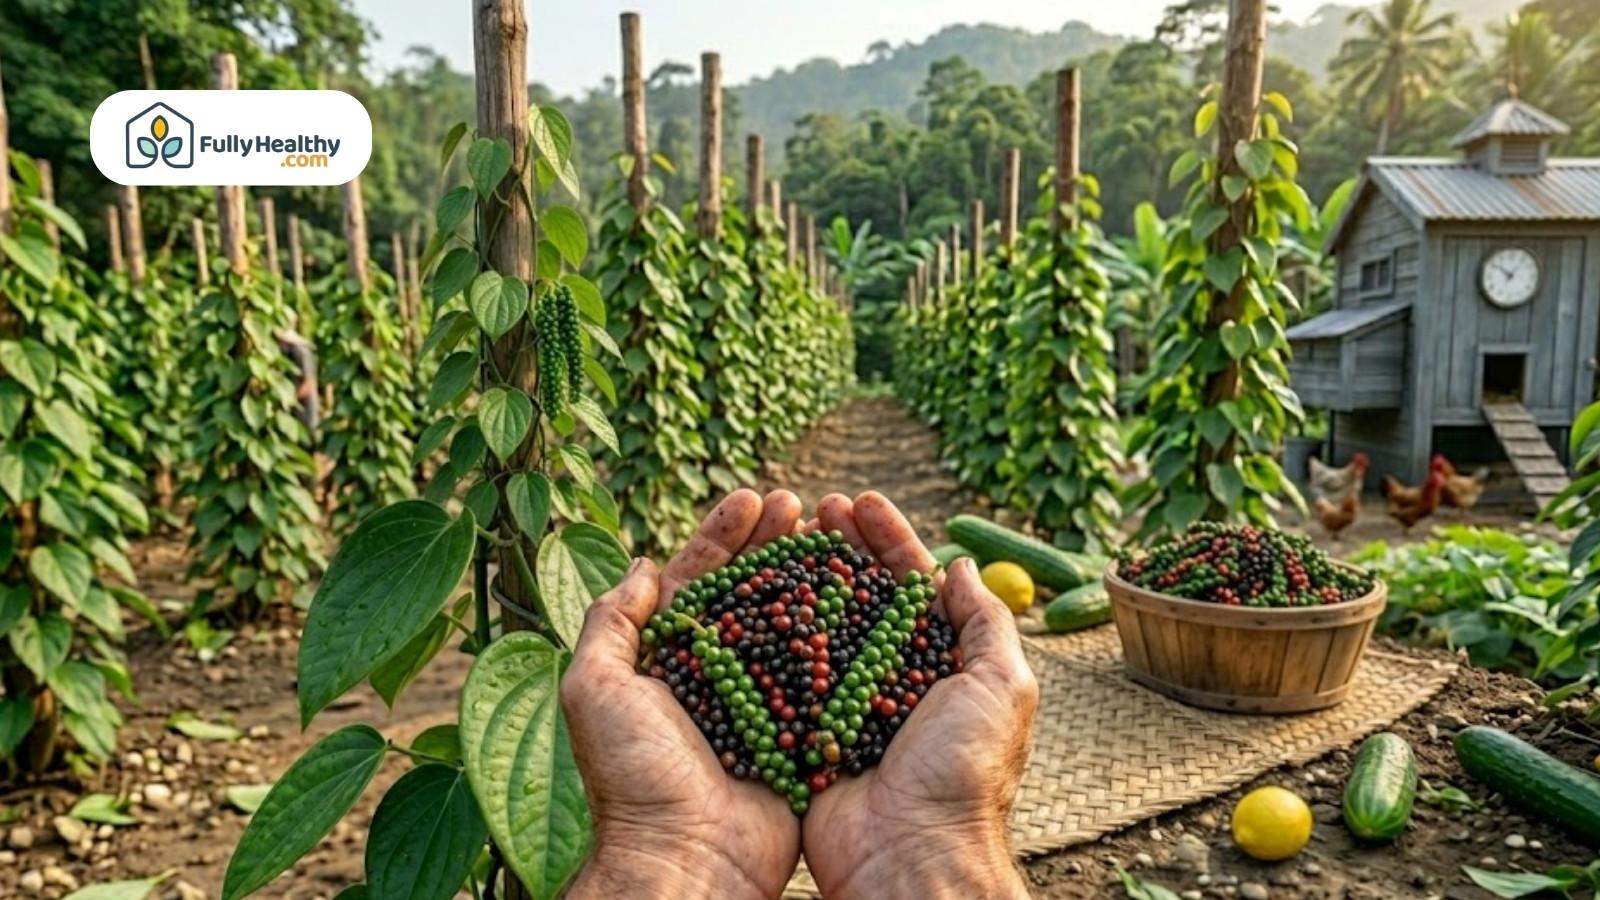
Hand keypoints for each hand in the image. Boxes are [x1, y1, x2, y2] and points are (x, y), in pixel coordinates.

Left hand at [562, 489, 804, 898]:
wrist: (686, 858)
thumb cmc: (633, 776)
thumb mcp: (593, 689)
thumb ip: (610, 622)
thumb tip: (640, 564)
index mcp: (663, 660)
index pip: (695, 580)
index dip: (723, 535)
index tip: (754, 496)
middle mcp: (710, 675)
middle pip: (746, 592)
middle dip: (771, 543)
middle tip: (801, 504)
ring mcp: (755, 701)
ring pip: (785, 624)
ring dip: (807, 577)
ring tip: (833, 536)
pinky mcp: (793, 730)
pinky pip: (817, 674)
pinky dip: (835, 635)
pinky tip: (857, 599)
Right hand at [801, 492, 1037, 899]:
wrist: (912, 855)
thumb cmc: (963, 773)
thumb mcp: (1001, 688)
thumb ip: (984, 623)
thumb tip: (959, 566)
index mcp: (940, 665)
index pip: (911, 586)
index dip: (889, 540)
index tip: (861, 501)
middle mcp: (891, 679)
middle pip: (860, 596)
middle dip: (838, 547)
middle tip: (813, 507)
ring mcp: (846, 704)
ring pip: (819, 626)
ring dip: (800, 578)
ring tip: (779, 536)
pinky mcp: (806, 731)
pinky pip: (783, 675)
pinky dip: (768, 635)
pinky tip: (750, 597)